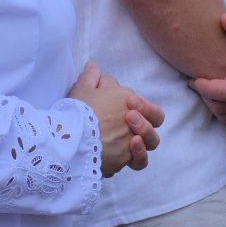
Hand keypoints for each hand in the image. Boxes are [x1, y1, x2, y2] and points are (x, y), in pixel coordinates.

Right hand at [69, 62, 162, 176]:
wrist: (72, 138)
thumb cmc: (78, 110)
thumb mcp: (82, 87)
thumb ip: (91, 75)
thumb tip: (94, 66)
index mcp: (126, 98)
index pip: (134, 97)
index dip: (124, 98)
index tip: (106, 99)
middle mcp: (134, 120)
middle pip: (153, 117)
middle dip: (144, 116)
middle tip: (129, 116)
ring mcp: (131, 141)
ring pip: (150, 140)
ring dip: (144, 136)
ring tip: (132, 137)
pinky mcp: (125, 160)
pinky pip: (137, 160)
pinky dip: (135, 156)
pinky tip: (124, 152)